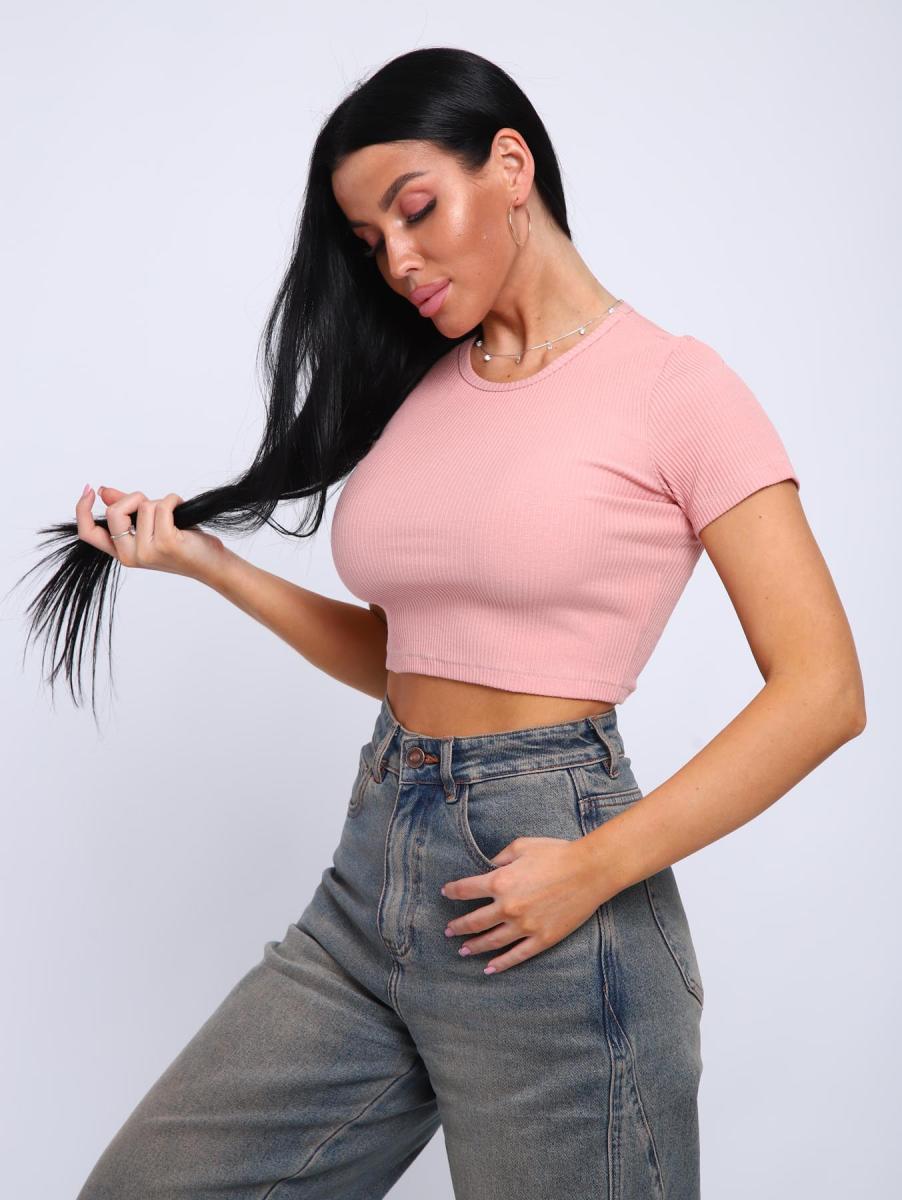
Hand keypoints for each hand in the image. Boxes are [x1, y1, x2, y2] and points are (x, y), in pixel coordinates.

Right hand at [76, 484, 230, 582]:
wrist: (212, 565)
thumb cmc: (184, 544)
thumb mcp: (150, 527)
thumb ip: (126, 511)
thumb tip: (104, 491)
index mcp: (122, 552)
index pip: (88, 533)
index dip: (82, 509)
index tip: (90, 490)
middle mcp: (130, 555)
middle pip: (114, 512)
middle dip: (134, 498)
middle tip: (153, 505)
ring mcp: (147, 551)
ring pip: (143, 506)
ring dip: (161, 502)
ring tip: (175, 516)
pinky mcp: (166, 543)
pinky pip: (162, 506)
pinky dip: (174, 500)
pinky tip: (182, 509)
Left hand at [441, 835, 609, 974]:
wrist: (589, 871)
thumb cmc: (556, 853)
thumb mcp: (522, 846)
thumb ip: (500, 857)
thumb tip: (488, 867)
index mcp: (499, 881)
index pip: (466, 890)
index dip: (452, 891)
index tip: (446, 893)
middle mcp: (507, 907)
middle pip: (474, 922)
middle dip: (458, 927)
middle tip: (448, 931)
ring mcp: (524, 926)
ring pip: (491, 941)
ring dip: (474, 947)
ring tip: (463, 951)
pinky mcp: (542, 939)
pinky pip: (516, 955)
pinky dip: (501, 963)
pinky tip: (489, 968)